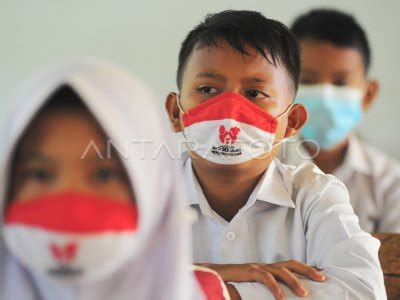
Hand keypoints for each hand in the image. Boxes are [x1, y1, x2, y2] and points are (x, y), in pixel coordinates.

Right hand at [197, 261, 324, 298]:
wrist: (216, 275)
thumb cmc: (235, 283)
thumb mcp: (256, 288)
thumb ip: (267, 292)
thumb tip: (282, 297)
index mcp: (270, 269)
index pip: (292, 266)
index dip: (307, 269)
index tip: (321, 275)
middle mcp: (266, 266)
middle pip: (291, 264)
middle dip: (308, 270)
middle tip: (322, 278)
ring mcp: (258, 267)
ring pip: (281, 271)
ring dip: (295, 281)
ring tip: (305, 294)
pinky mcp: (249, 271)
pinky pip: (265, 278)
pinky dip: (274, 287)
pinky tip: (281, 297)